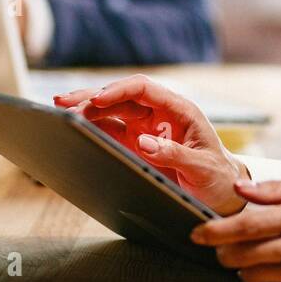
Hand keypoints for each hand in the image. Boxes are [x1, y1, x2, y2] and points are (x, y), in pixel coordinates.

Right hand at [53, 74, 248, 215]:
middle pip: (122, 97)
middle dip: (93, 97)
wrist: (220, 192)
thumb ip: (175, 154)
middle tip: (64, 103)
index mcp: (180, 110)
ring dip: (87, 110)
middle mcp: (160, 114)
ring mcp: (146, 128)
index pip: (145, 89)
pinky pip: (110, 131)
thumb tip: (144, 142)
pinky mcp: (136, 144)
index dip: (119, 91)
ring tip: (60, 113)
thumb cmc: (217, 176)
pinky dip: (91, 128)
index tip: (97, 100)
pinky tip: (73, 128)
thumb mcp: (202, 167)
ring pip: (112, 111)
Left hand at [191, 177, 280, 281]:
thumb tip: (238, 189)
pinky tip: (273, 276)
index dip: (218, 230)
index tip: (198, 233)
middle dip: (225, 252)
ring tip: (257, 260)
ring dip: (244, 269)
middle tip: (224, 250)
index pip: (252, 223)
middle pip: (246, 253)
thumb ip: (276, 188)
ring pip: (252, 276)